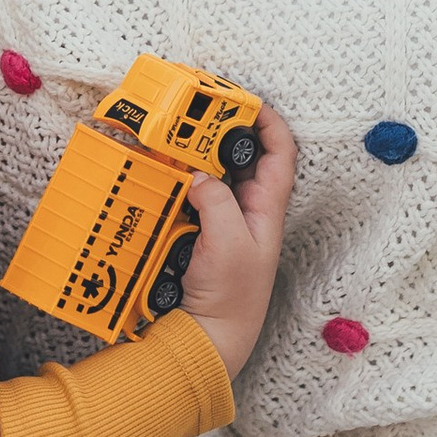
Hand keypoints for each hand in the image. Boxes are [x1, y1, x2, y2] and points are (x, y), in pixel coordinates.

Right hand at [175, 102, 294, 377]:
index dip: (267, 120)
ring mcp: (220, 220)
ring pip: (208, 173)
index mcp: (267, 207)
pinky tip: (157, 173)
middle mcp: (246, 208)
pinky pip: (185, 196)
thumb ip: (217, 203)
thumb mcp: (230, 245)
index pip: (279, 151)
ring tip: (173, 137)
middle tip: (195, 112)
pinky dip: (173, 181)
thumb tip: (197, 176)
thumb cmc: (232, 299)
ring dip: (192, 155)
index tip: (244, 98)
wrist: (206, 338)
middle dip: (219, 130)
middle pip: (237, 155)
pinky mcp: (195, 231)